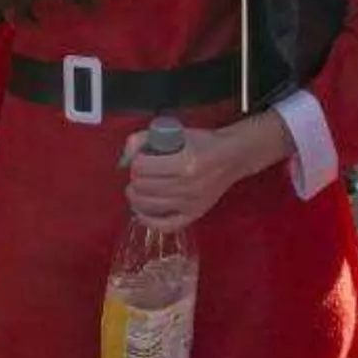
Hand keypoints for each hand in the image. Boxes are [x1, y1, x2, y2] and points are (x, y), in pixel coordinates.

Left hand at [121, 114, 286, 231]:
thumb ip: (144, 138)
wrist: (233, 156)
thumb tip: (124, 157)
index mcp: (185, 162)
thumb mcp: (175, 132)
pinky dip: (148, 220)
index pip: (141, 166)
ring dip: (136, 196)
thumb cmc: (204, 142)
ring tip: (139, 188)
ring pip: (148, 205)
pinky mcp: (195, 215)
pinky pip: (165, 225)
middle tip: (141, 172)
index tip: (140, 157)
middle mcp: (188, 186)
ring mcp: (191, 204)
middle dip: (135, 177)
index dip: (135, 161)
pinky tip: (140, 211)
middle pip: (142, 186)